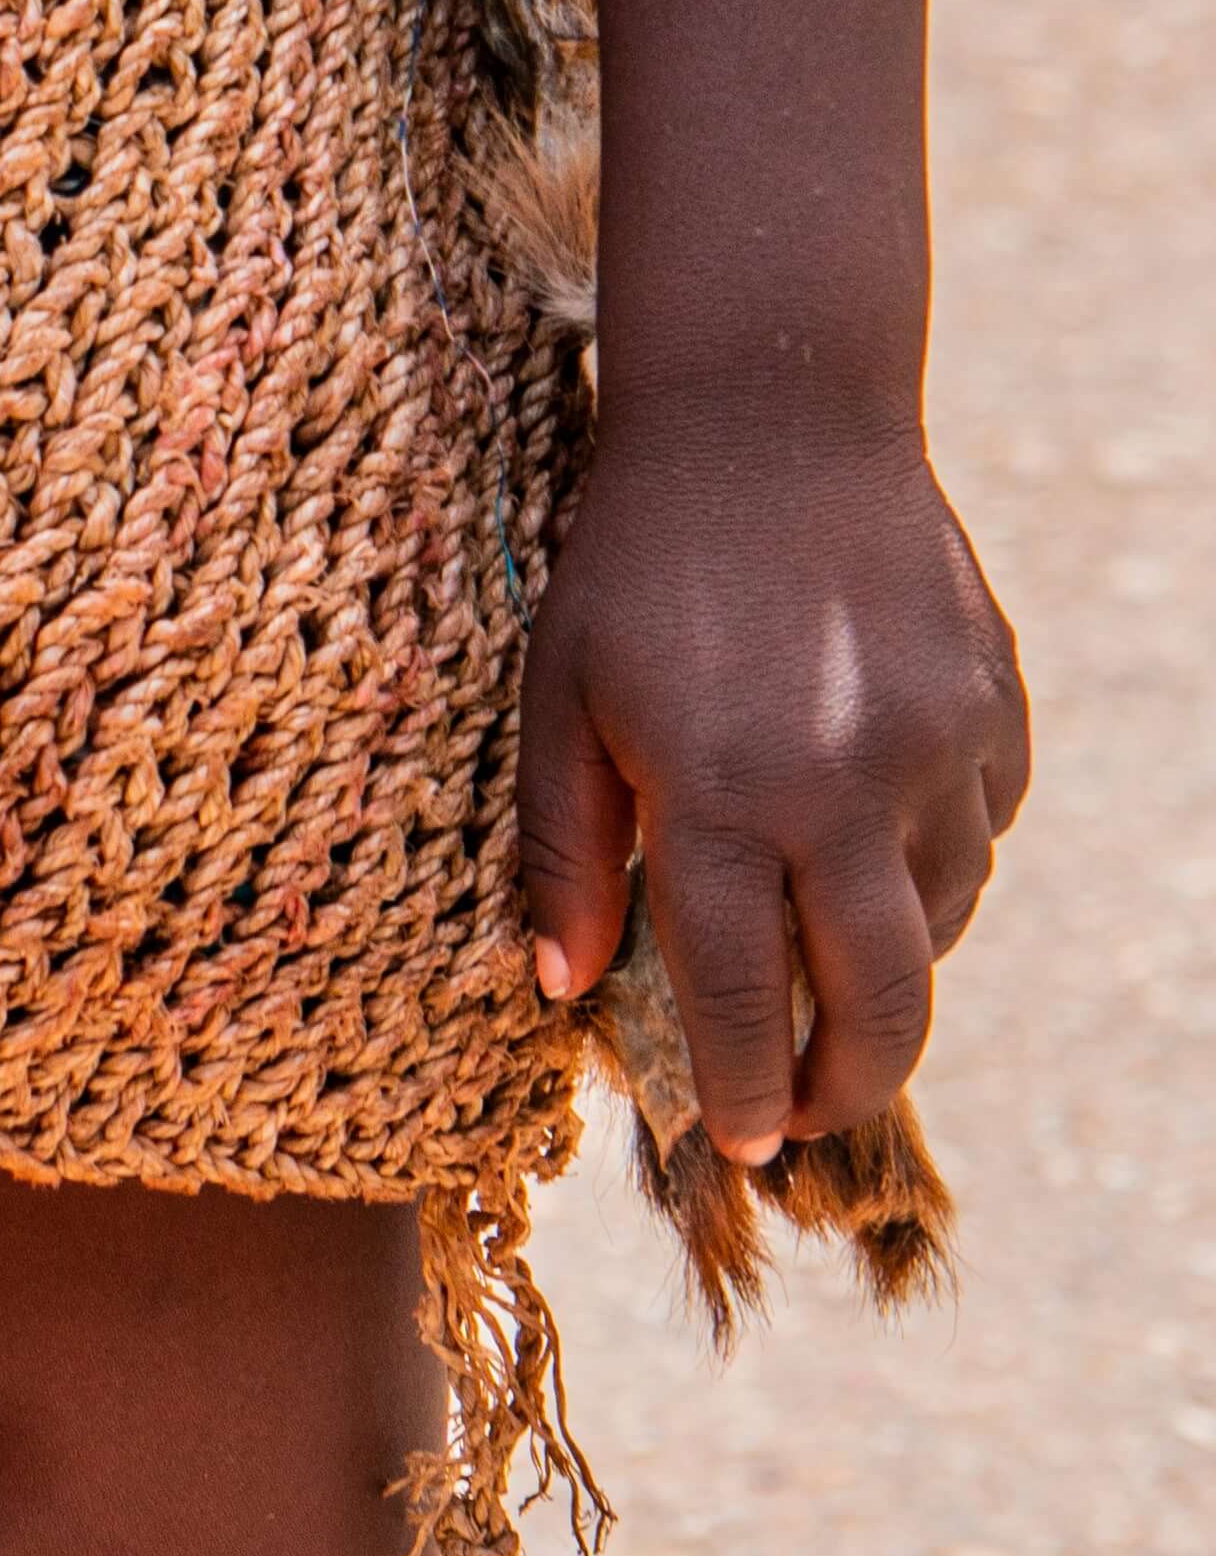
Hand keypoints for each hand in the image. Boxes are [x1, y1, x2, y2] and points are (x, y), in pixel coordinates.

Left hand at [521, 394, 1028, 1153]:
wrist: (772, 408)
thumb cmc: (638, 557)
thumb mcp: (561, 691)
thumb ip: (562, 847)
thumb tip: (564, 990)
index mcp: (718, 792)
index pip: (742, 1002)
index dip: (741, 1094)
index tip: (739, 1147)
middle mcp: (842, 785)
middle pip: (878, 1004)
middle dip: (847, 1087)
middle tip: (809, 1115)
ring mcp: (935, 744)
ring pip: (940, 922)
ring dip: (888, 965)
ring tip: (825, 960)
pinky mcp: (993, 704)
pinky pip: (982, 834)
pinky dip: (939, 864)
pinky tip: (878, 840)